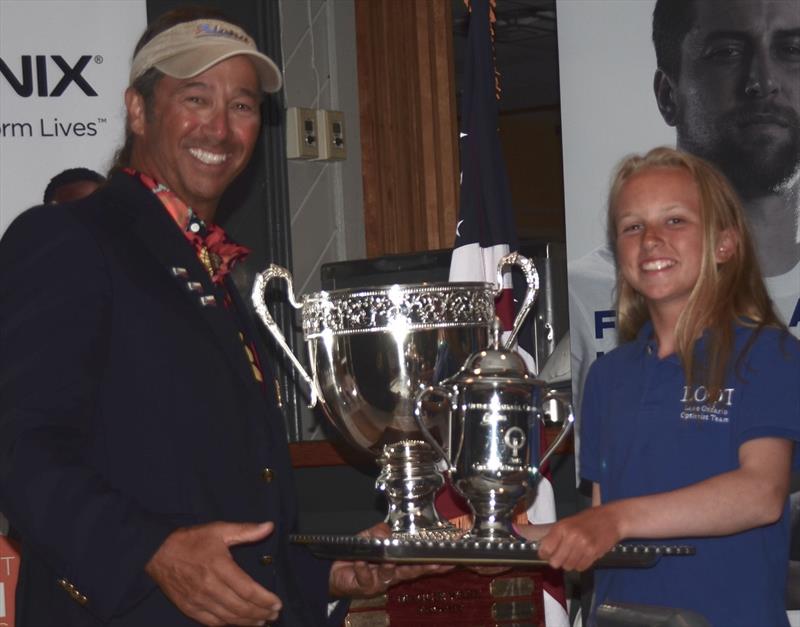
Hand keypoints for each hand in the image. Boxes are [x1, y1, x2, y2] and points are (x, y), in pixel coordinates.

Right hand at [145, 521, 281, 625]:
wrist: (158, 552)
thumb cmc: (192, 540)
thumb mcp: (220, 530)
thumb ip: (246, 530)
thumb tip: (269, 527)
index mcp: (219, 566)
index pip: (248, 590)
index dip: (265, 599)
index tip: (277, 603)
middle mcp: (210, 587)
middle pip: (241, 607)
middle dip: (261, 613)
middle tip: (274, 614)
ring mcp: (199, 600)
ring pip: (229, 618)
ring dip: (248, 622)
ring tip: (262, 621)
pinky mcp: (190, 608)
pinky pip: (213, 623)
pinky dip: (229, 625)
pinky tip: (239, 623)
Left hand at [328, 522, 452, 597]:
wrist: (336, 571)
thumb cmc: (359, 554)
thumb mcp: (370, 537)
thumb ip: (380, 531)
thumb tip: (386, 531)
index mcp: (398, 563)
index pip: (419, 562)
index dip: (434, 562)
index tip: (449, 560)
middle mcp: (392, 574)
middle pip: (411, 572)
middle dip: (423, 568)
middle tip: (435, 563)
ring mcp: (379, 581)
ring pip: (389, 574)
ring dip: (390, 566)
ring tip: (390, 559)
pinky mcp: (364, 586)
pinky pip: (365, 576)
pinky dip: (362, 568)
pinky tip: (360, 561)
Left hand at [537, 505, 622, 571]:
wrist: (611, 519)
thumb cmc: (589, 520)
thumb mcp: (568, 522)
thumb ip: (556, 535)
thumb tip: (543, 549)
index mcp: (562, 527)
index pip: (545, 549)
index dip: (544, 554)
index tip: (546, 555)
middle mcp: (571, 536)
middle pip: (556, 562)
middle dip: (557, 561)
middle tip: (561, 556)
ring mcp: (583, 546)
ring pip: (568, 566)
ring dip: (570, 563)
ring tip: (575, 554)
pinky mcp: (593, 553)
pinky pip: (581, 567)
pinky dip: (581, 564)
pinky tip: (583, 555)